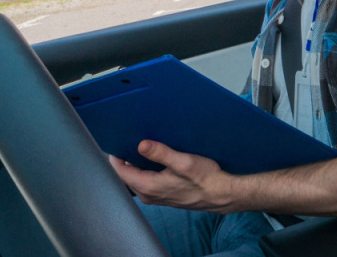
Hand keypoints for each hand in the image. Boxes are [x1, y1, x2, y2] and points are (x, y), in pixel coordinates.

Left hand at [109, 140, 236, 212]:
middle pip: (126, 174)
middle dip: (126, 158)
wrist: (220, 194)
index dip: (117, 155)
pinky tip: (157, 161)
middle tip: (133, 140)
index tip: (120, 140)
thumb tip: (141, 144)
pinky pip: (145, 182)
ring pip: (136, 178)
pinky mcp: (162, 195)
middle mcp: (147, 194)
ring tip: (145, 148)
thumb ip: (161, 154)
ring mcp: (154, 196)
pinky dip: (146, 170)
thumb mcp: (184, 162)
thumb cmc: (205, 178)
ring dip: (137, 164)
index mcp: (148, 186)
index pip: (120, 171)